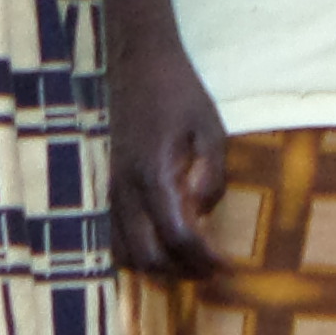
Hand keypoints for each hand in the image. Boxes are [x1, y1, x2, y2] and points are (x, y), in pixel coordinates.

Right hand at [110, 19, 227, 280]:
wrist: (137, 62)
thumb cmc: (179, 92)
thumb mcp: (211, 129)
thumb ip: (212, 176)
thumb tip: (205, 215)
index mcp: (155, 175)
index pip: (178, 237)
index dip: (204, 259)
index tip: (227, 266)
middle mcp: (127, 190)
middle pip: (148, 257)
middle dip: (181, 272)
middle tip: (210, 271)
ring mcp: (112, 190)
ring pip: (125, 253)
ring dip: (158, 268)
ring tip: (188, 264)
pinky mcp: (108, 186)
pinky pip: (114, 237)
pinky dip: (137, 254)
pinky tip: (161, 249)